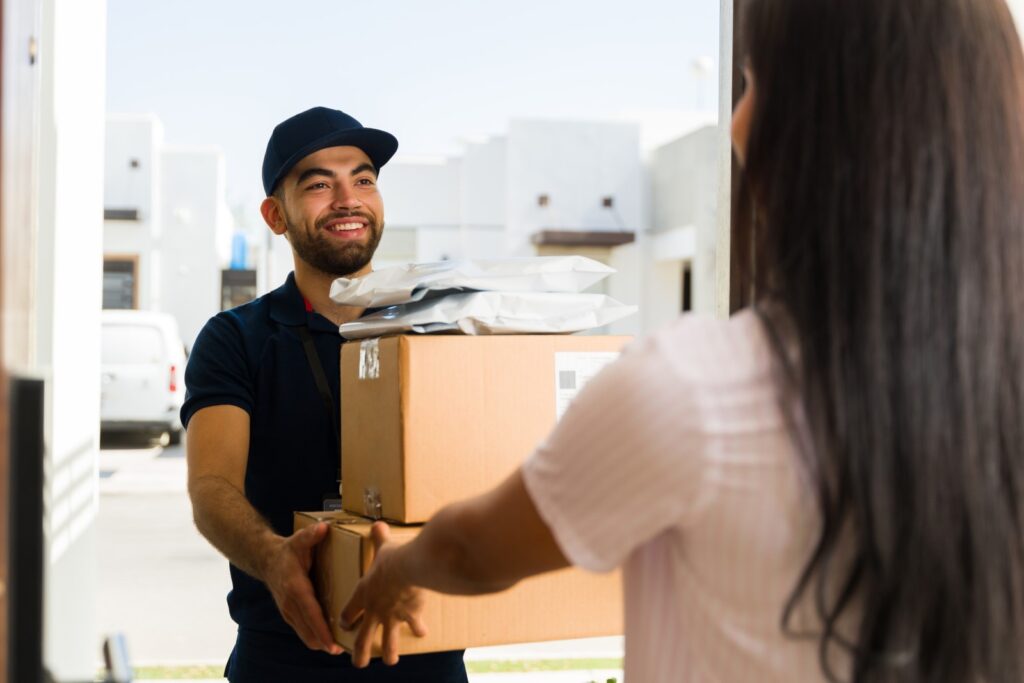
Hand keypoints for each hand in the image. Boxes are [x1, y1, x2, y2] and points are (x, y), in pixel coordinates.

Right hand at [261, 522, 342, 654]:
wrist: (267, 560)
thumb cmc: (288, 551)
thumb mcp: (299, 539)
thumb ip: (311, 535)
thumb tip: (324, 528)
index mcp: (296, 588)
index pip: (310, 613)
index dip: (321, 630)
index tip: (332, 643)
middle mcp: (290, 603)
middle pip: (308, 630)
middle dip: (324, 642)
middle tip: (344, 649)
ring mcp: (288, 611)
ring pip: (304, 634)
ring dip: (320, 642)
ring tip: (339, 647)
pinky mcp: (289, 614)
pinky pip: (302, 631)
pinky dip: (314, 637)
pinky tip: (328, 640)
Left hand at [340, 522, 427, 666]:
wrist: (410, 568)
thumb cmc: (392, 557)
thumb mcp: (383, 547)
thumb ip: (379, 538)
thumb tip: (378, 524)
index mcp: (363, 595)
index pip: (348, 613)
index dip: (346, 620)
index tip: (345, 625)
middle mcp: (375, 610)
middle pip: (363, 639)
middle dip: (359, 654)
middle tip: (358, 664)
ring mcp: (392, 616)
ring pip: (387, 642)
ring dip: (388, 653)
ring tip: (390, 661)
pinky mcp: (410, 616)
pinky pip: (415, 626)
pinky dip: (419, 630)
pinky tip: (421, 633)